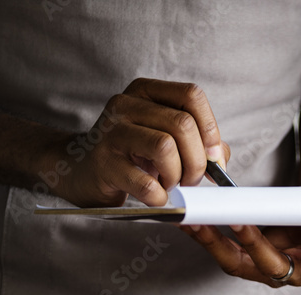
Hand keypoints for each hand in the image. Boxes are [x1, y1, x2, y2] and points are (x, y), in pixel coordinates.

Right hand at [55, 78, 229, 206]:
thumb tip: (220, 160)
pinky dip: (159, 196)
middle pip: (182, 125)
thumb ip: (198, 144)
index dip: (210, 128)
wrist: (79, 171)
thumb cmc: (129, 156)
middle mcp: (126, 105)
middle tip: (190, 179)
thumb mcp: (164, 139)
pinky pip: (145, 182)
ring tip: (170, 184)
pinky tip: (155, 197)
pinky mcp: (103, 163)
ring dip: (177, 175)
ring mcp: (111, 132)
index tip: (212, 157)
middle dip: (197, 161)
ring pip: (165, 147)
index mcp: (145, 92)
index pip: (191, 96)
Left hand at [182, 178, 300, 285]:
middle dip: (255, 245)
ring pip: (239, 264)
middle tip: (241, 221)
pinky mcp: (245, 258)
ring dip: (217, 244)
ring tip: (199, 223)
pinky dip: (206, 236)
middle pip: (272, 268)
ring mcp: (266, 267)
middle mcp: (293, 273)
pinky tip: (190, 220)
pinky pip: (223, 252)